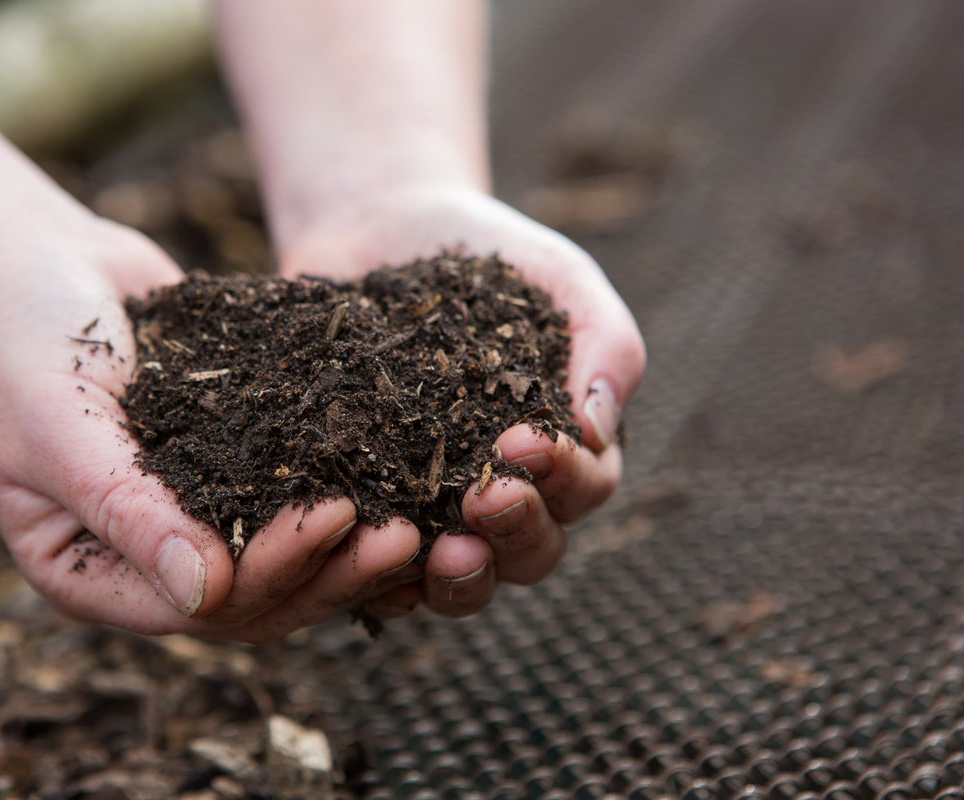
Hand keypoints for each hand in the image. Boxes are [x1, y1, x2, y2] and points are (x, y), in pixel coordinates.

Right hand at [0, 220, 421, 640]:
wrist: (31, 258)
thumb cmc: (20, 341)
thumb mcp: (61, 430)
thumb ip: (128, 512)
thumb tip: (206, 596)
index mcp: (89, 572)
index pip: (197, 606)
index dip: (273, 574)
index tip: (338, 518)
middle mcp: (143, 557)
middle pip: (253, 596)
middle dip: (327, 572)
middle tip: (404, 537)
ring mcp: (187, 514)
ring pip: (279, 555)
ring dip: (344, 545)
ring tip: (416, 517)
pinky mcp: (222, 466)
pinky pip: (283, 492)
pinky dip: (334, 487)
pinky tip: (396, 471)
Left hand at [277, 183, 645, 618]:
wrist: (378, 230)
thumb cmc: (486, 253)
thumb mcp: (558, 277)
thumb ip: (602, 342)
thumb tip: (597, 429)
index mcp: (561, 448)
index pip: (585, 488)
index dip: (564, 478)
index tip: (525, 441)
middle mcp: (502, 492)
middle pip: (530, 551)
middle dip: (515, 531)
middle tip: (484, 497)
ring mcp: (431, 510)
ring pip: (461, 579)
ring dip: (459, 578)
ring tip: (438, 552)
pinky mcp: (364, 509)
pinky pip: (374, 566)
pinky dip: (373, 572)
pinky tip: (361, 551)